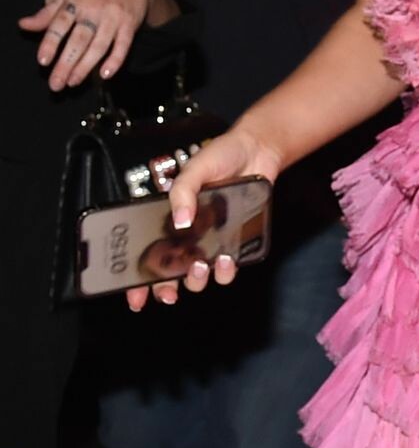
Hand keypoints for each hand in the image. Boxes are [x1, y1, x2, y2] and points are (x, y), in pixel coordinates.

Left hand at [19, 0, 157, 90]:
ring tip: (73, 82)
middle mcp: (94, 9)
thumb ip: (48, 13)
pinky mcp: (131, 24)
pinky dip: (115, 61)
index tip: (43, 61)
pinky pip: (123, 45)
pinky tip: (105, 75)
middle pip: (79, 40)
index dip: (51, 43)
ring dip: (86, 66)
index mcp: (76, 0)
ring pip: (99, 46)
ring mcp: (114, 17)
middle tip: (56, 84)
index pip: (60, 24)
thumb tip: (23, 25)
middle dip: (67, 63)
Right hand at [125, 124, 281, 311]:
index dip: (137, 276)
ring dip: (195, 280)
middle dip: (165, 289)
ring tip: (200, 267)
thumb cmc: (222, 156)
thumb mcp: (195, 169)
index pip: (147, 249)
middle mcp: (187, 233)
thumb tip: (179, 220)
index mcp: (169, 216)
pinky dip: (225, 271)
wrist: (257, 153)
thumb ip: (183, 192)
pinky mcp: (232, 242)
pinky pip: (226, 268)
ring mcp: (209, 240)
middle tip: (168, 293)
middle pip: (169, 271)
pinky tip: (226, 260)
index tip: (133, 294)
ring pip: (197, 275)